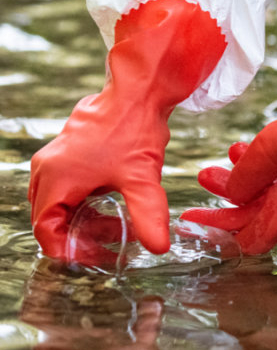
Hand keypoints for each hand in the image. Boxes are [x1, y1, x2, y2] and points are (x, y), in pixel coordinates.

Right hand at [29, 91, 170, 261]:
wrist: (137, 92)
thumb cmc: (135, 129)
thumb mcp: (142, 178)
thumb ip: (148, 215)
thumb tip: (158, 247)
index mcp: (55, 179)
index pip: (46, 230)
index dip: (70, 250)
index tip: (97, 257)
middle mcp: (47, 169)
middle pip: (50, 218)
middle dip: (78, 236)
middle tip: (111, 245)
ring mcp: (56, 158)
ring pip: (59, 203)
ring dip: (83, 219)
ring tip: (117, 227)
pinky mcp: (68, 152)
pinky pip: (67, 187)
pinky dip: (85, 202)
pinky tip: (113, 204)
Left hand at [182, 24, 276, 252]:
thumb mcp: (276, 144)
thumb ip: (247, 175)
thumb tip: (231, 196)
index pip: (247, 238)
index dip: (216, 229)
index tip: (193, 217)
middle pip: (259, 216)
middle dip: (229, 195)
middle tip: (206, 174)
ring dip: (252, 178)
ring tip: (233, 151)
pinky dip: (275, 171)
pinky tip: (265, 145)